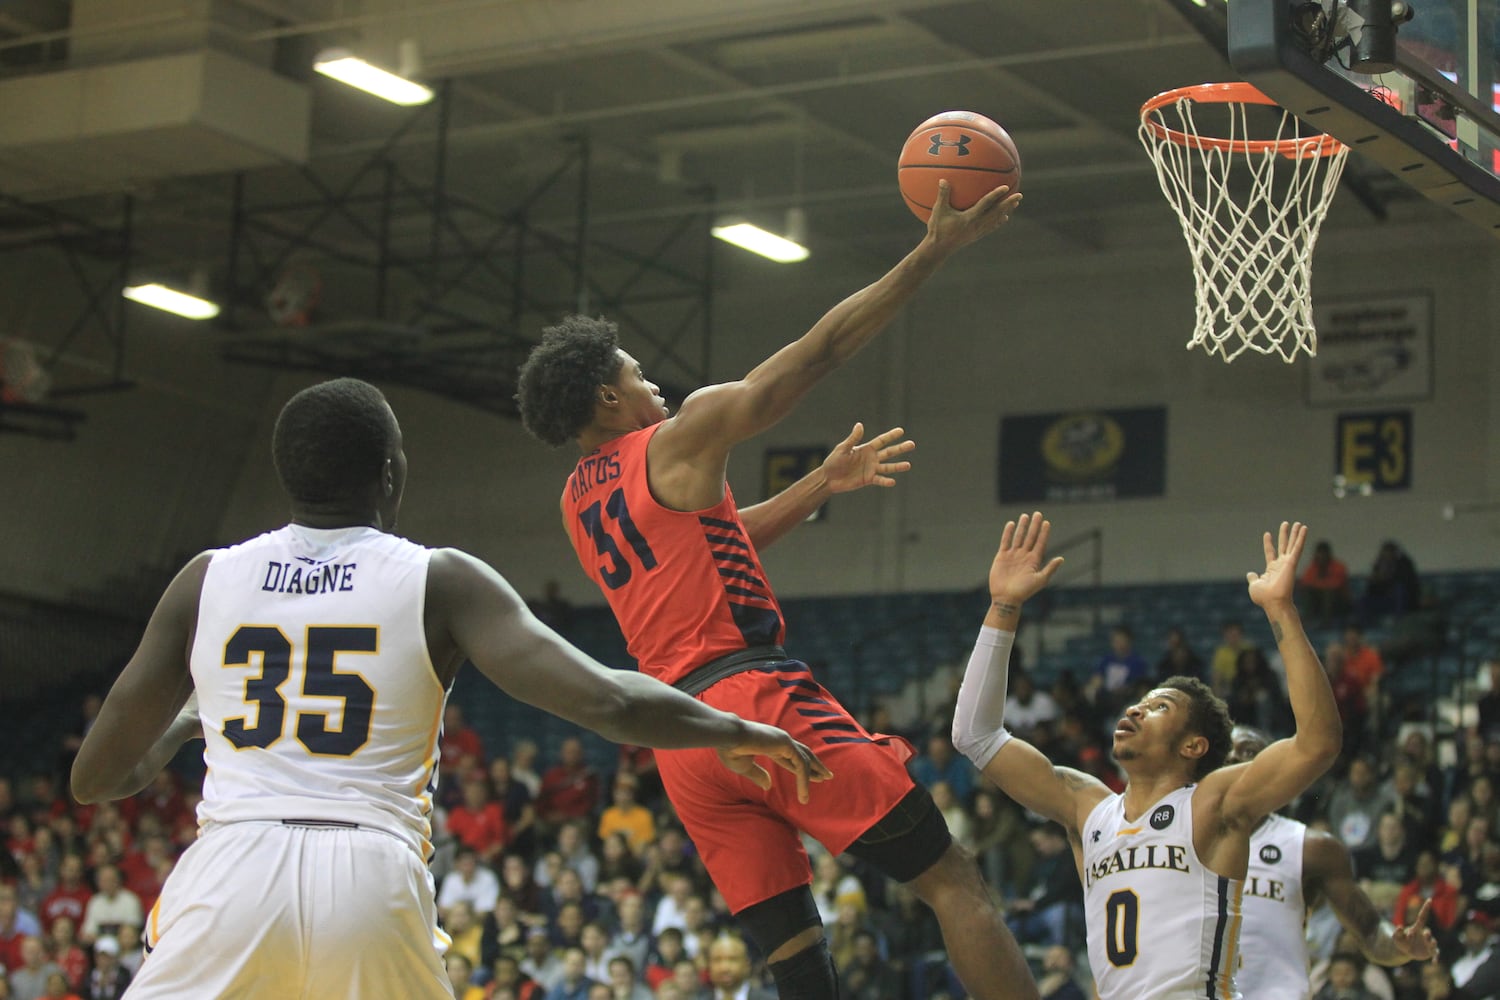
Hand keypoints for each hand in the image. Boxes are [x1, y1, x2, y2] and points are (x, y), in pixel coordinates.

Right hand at [715, 722, 833, 802]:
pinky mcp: (785, 744)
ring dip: (816, 770)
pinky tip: (804, 795)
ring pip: (805, 759)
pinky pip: (800, 766)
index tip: (813, 776)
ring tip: (826, 779)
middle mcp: (779, 740)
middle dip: (816, 764)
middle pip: (803, 754)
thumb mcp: (744, 767)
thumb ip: (758, 775)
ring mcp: (783, 740)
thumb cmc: (730, 749)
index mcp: (770, 744)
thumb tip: (769, 785)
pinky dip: (804, 780)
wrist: (726, 736)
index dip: (802, 767)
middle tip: (828, 775)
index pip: (791, 757)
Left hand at [822, 423, 914, 494]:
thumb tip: (860, 425)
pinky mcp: (868, 480)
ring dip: (898, 466)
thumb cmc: (834, 461)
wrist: (829, 478)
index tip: (901, 431)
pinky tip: (893, 482)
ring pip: (888, 467)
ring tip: (908, 465)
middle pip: (889, 452)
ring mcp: (871, 469)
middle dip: (900, 448)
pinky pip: (879, 480)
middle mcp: (871, 458)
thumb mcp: (843, 449)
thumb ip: (853, 439)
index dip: (891, 436)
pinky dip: (885, 481)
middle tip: (912, 444)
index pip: (881, 441)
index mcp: (866, 448)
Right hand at [926, 179, 1021, 251]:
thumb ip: (943, 195)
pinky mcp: (976, 236)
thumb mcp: (938, 211)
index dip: (996, 195)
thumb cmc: (937, 229)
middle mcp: (977, 225)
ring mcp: (978, 231)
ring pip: (996, 220)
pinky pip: (991, 227)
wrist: (938, 250)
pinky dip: (998, 221)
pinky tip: (1003, 218)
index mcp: (970, 218)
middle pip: (997, 213)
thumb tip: (943, 179)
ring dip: (1006, 211)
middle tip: (1020, 195)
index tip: (1006, 187)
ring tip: (1015, 204)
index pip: (986, 204)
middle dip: (1008, 204)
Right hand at [989, 511, 1064, 604]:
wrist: (1006, 598)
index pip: (1040, 543)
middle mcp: (1024, 556)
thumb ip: (1050, 568)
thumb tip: (1061, 558)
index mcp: (1034, 561)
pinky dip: (1008, 533)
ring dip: (1022, 527)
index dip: (1044, 533)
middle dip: (1034, 526)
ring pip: (1019, 537)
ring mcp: (1013, 555)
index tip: (1047, 522)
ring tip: (1025, 516)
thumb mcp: (1040, 580)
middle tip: (1038, 514)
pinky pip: (1006, 542)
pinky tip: (1011, 524)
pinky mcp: (1002, 556)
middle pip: (1030, 537)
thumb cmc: (1024, 592)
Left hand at [1246, 521, 1307, 610]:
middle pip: (1283, 546)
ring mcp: (1287, 563)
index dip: (1268, 543)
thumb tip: (1250, 574)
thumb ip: (1253, 578)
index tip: (1267, 534)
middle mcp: (1281, 565)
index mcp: (1271, 569)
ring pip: (1292, 545)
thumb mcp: (1254, 585)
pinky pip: (1297, 548)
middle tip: (1286, 523)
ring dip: (1296, 534)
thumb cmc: (1264, 597)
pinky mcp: (1292, 563)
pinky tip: (1304, 529)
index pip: (1270, 552)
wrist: (1272, 602)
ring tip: (1298, 523)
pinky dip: (1301, 538)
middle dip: (1285, 535)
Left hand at [1393, 899, 1439, 962]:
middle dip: (1427, 933)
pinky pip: (1435, 954)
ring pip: (1433, 942)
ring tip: (1431, 942)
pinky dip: (1436, 957)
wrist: (1405, 950)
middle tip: (1425, 933)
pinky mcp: (1430, 952)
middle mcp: (1425, 934)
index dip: (1425, 908)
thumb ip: (1397, 933)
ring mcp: (1428, 943)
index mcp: (1417, 927)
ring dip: (1432, 943)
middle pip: (1428, 932)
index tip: (1429, 899)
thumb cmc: (1401, 941)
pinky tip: (1434, 963)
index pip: (1422, 916)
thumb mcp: (1396, 937)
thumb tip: (1399, 927)